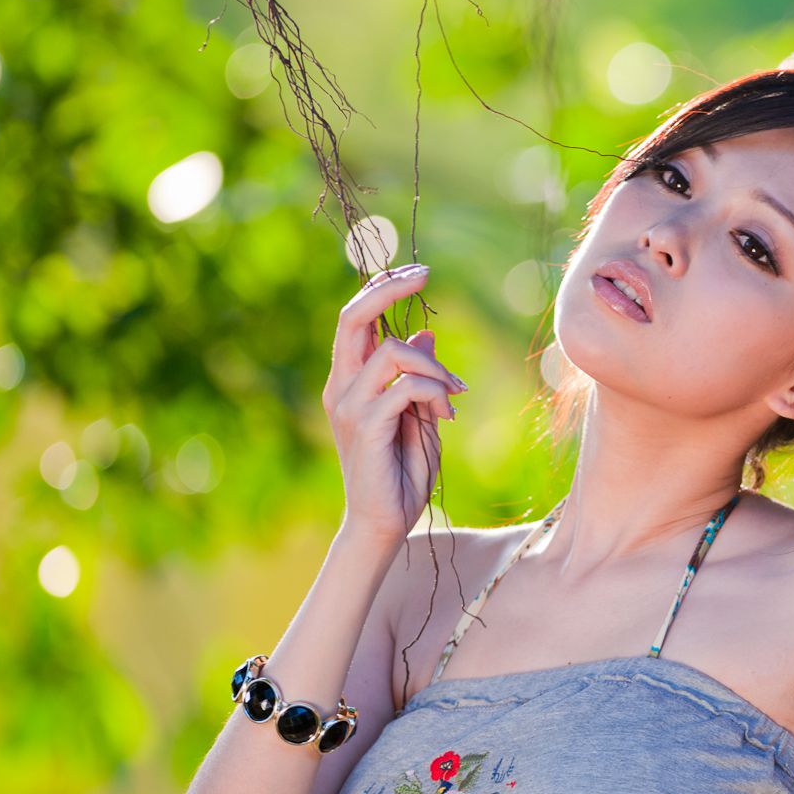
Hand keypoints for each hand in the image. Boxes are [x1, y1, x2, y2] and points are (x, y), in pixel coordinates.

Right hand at [321, 264, 469, 544]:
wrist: (385, 522)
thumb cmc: (403, 471)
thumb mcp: (420, 414)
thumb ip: (419, 376)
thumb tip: (427, 335)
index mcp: (350, 379)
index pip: (354, 319)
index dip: (380, 288)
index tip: (417, 271)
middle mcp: (341, 386)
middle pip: (352, 317)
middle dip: (389, 287)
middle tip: (425, 274)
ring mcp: (348, 405)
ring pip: (390, 351)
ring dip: (433, 367)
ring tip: (453, 396)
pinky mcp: (364, 426)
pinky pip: (405, 388)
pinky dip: (435, 393)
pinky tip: (447, 413)